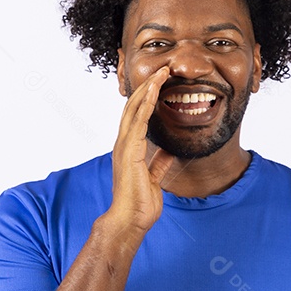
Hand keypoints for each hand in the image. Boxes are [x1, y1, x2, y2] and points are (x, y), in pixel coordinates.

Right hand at [103, 65, 174, 235]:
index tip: (160, 83)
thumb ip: (159, 162)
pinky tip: (155, 91)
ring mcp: (124, 146)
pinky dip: (146, 104)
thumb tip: (167, 151)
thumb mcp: (155, 177)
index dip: (147, 98)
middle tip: (162, 70)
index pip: (136, 116)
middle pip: (132, 106)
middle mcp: (123, 143)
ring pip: (134, 109)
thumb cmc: (140, 203)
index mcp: (128, 149)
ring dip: (148, 89)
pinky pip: (138, 122)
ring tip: (161, 72)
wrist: (130, 220)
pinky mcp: (129, 152)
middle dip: (147, 86)